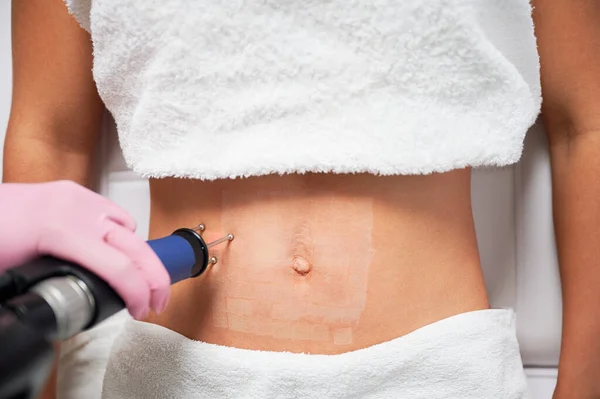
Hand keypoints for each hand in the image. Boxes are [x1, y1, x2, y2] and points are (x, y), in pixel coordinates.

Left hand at [0, 180, 169, 319]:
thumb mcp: (10, 277)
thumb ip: (47, 292)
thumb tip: (71, 317)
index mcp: (59, 231)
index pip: (118, 267)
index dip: (138, 294)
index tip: (142, 312)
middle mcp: (75, 209)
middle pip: (136, 245)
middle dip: (155, 277)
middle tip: (157, 301)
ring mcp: (77, 196)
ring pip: (128, 226)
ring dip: (138, 254)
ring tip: (134, 277)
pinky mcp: (74, 191)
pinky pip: (112, 212)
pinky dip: (121, 233)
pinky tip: (113, 249)